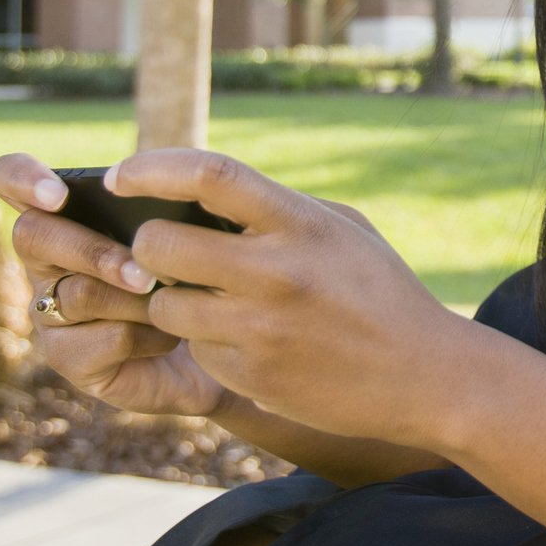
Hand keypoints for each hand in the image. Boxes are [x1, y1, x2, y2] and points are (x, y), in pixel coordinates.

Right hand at [0, 152, 224, 417]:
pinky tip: (171, 337)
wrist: (219, 341)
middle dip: (94, 251)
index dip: (20, 178)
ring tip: (176, 301)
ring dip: (137, 298)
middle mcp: (46, 259)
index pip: (9, 177)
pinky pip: (103, 340)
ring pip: (78, 293)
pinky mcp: (68, 357)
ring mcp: (49, 310)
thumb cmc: (196, 267)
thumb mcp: (187, 226)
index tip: (56, 193)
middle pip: (31, 235)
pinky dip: (149, 337)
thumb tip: (161, 206)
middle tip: (145, 276)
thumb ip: (165, 206)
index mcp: (64, 213)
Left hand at [111, 149, 460, 445]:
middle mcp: (277, 273)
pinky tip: (248, 342)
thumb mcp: (342, 230)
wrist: (425, 376)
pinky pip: (196, 350)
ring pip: (165, 306)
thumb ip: (277, 210)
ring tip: (211, 299)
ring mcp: (260, 330)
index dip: (152, 167)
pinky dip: (207, 343)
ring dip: (172, 301)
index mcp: (302, 224)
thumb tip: (200, 191)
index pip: (210, 175)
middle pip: (159, 245)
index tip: (120, 174)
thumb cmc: (380, 291)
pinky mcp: (251, 378)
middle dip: (147, 245)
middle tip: (161, 249)